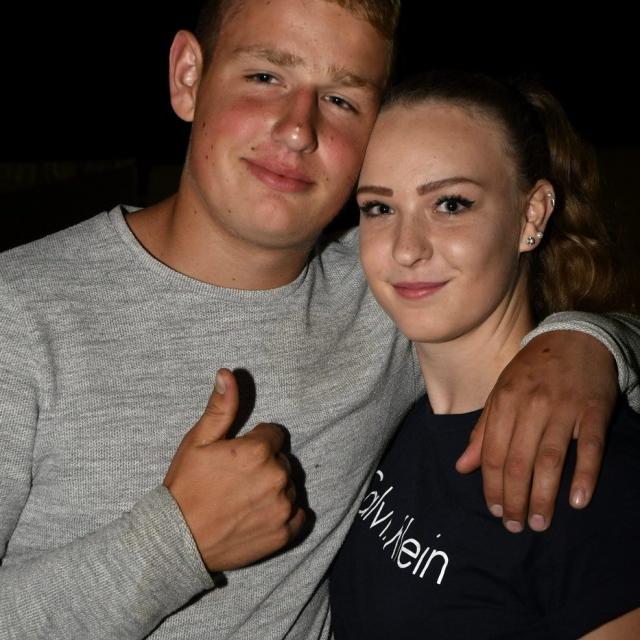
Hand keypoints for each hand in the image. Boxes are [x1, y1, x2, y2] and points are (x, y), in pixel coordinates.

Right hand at [164, 369, 304, 570]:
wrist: (176, 540)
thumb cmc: (185, 487)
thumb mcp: (198, 441)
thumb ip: (221, 407)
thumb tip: (227, 373)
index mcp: (259, 451)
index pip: (274, 435)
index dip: (254, 444)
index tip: (236, 457)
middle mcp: (277, 477)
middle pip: (282, 461)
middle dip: (265, 465)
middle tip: (236, 481)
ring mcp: (283, 507)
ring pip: (290, 486)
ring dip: (274, 489)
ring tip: (244, 500)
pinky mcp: (284, 533)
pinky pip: (299, 515)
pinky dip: (285, 514)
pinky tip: (260, 516)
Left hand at [456, 331, 616, 532]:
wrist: (574, 340)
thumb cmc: (531, 372)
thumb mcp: (500, 394)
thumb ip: (483, 432)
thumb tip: (462, 467)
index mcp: (505, 401)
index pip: (494, 453)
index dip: (492, 485)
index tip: (494, 510)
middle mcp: (531, 405)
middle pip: (518, 461)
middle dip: (514, 498)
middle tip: (514, 526)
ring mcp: (563, 408)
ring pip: (549, 460)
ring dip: (543, 496)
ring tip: (538, 522)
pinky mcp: (593, 411)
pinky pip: (589, 447)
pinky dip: (584, 475)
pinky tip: (577, 501)